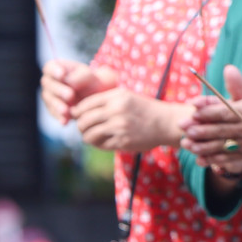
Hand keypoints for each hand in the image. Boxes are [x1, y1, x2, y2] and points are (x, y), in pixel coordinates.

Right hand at [40, 60, 116, 123]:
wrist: (94, 96)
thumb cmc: (90, 81)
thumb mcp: (89, 75)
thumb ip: (80, 76)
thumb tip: (70, 82)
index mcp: (56, 68)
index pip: (50, 68)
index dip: (54, 71)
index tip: (62, 75)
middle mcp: (49, 82)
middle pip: (49, 85)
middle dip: (59, 91)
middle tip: (70, 95)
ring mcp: (49, 96)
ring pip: (50, 100)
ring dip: (58, 106)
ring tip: (66, 111)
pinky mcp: (53, 109)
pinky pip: (54, 113)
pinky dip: (60, 117)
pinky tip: (64, 122)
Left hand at [71, 88, 185, 152]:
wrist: (166, 122)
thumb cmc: (143, 109)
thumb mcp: (125, 96)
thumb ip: (103, 101)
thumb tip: (75, 111)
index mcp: (116, 96)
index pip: (84, 105)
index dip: (77, 112)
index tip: (79, 116)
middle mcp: (116, 110)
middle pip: (83, 121)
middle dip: (80, 127)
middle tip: (84, 129)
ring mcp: (119, 127)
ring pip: (89, 135)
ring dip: (88, 137)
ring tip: (93, 136)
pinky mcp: (123, 141)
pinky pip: (101, 145)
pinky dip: (99, 144)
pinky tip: (105, 141)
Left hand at [180, 65, 241, 167]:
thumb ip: (236, 87)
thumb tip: (228, 69)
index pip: (225, 110)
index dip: (207, 110)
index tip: (192, 108)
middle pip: (220, 129)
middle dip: (199, 128)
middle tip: (182, 126)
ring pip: (221, 145)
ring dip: (202, 145)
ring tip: (187, 143)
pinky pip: (227, 159)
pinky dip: (212, 159)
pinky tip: (199, 158)